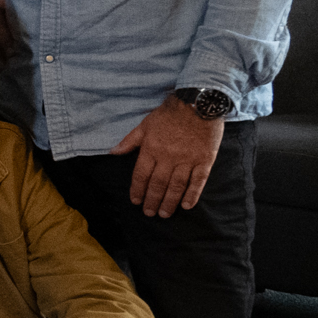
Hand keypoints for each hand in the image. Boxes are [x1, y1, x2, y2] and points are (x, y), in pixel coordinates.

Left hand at [111, 96, 221, 217]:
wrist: (198, 103)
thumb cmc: (169, 114)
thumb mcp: (145, 124)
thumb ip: (130, 141)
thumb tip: (113, 152)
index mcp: (151, 149)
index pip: (141, 175)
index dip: (137, 190)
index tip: (135, 201)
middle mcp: (168, 157)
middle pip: (158, 184)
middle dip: (152, 200)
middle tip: (149, 213)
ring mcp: (188, 159)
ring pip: (177, 186)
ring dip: (169, 202)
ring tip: (164, 214)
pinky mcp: (205, 160)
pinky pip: (198, 181)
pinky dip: (193, 194)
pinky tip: (187, 205)